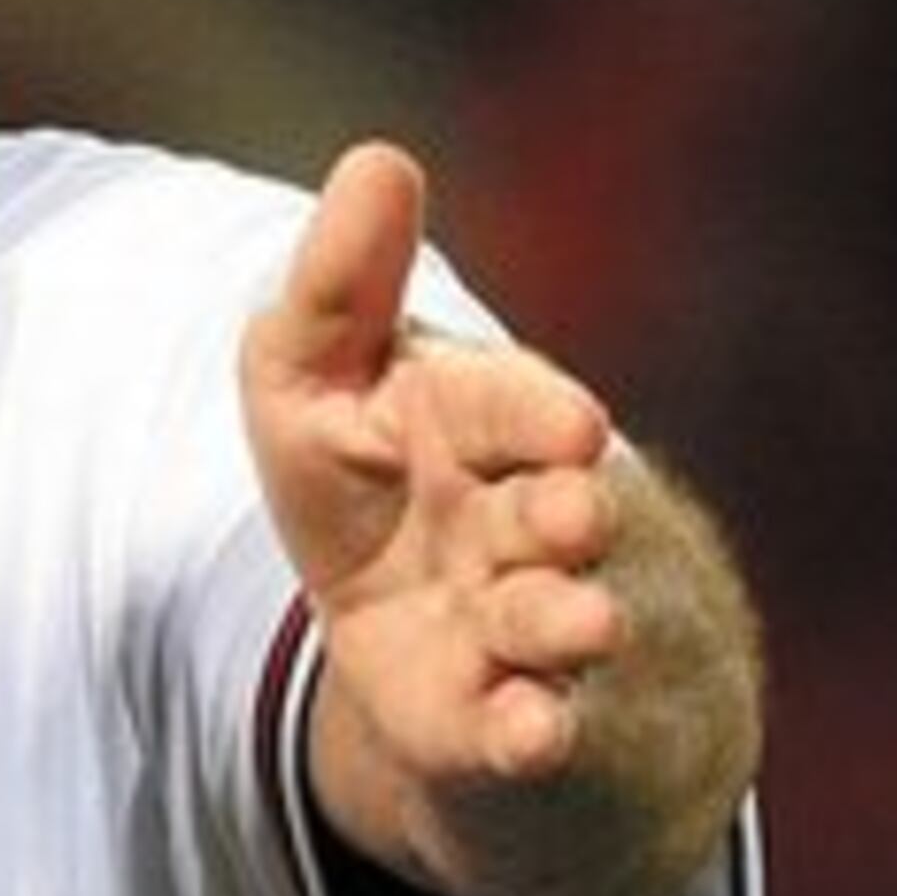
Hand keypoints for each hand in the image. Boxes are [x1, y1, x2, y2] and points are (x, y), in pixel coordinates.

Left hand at [241, 141, 758, 895]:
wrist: (418, 636)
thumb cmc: (373, 483)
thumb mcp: (318, 381)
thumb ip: (337, 287)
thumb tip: (379, 158)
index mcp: (487, 427)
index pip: (516, 405)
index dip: (534, 415)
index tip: (569, 424)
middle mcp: (530, 524)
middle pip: (559, 516)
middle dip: (567, 514)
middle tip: (572, 514)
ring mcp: (527, 630)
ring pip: (562, 625)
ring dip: (565, 623)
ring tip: (577, 625)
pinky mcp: (504, 728)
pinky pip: (532, 736)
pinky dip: (538, 735)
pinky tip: (535, 732)